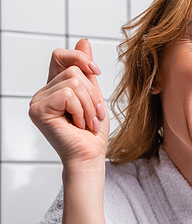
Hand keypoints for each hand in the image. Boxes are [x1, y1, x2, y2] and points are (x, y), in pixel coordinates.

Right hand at [29, 39, 108, 168]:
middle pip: (73, 71)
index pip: (60, 56)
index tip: (96, 72)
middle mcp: (43, 92)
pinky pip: (67, 94)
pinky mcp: (38, 110)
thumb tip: (84, 41)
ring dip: (89, 105)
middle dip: (92, 95)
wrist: (90, 157)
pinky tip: (77, 125)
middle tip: (93, 116)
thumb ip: (87, 71)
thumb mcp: (94, 96)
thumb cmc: (92, 133)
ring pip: (74, 82)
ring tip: (87, 122)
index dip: (80, 58)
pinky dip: (80, 110)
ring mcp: (38, 101)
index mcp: (55, 88)